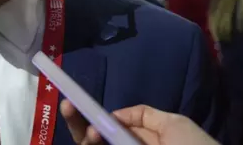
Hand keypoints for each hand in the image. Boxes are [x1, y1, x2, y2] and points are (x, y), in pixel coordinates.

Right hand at [61, 100, 218, 144]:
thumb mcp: (173, 124)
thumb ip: (143, 115)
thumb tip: (113, 114)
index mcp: (140, 141)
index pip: (110, 128)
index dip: (92, 116)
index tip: (75, 102)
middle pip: (94, 141)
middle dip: (80, 125)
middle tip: (68, 108)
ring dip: (87, 139)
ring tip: (92, 132)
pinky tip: (94, 139)